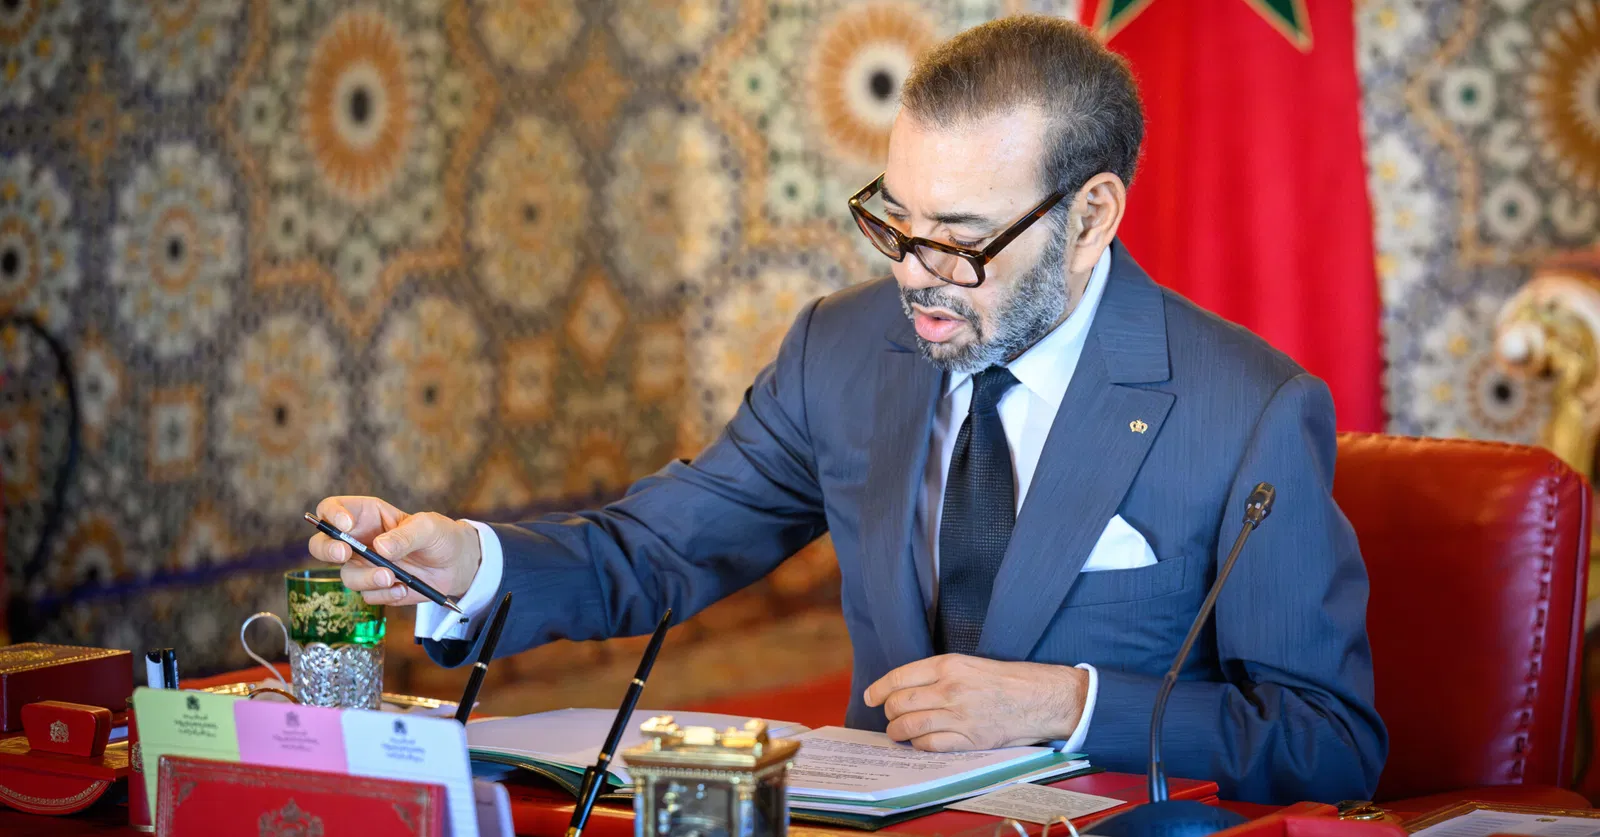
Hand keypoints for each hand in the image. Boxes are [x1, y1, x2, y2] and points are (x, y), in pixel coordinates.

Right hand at [307, 496, 481, 605]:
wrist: (457, 565)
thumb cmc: (440, 536)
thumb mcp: (428, 528)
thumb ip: (406, 535)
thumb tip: (380, 547)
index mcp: (366, 515)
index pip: (332, 509)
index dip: (331, 515)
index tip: (346, 525)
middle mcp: (359, 540)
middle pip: (321, 544)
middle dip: (327, 549)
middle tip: (345, 554)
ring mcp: (365, 566)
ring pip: (347, 575)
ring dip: (367, 578)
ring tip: (392, 577)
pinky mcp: (376, 588)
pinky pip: (368, 595)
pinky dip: (385, 594)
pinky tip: (403, 588)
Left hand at [863, 655, 1087, 750]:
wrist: (1037, 697)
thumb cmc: (1003, 680)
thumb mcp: (967, 663)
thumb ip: (936, 674)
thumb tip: (902, 688)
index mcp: (948, 665)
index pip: (899, 678)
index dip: (879, 690)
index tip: (871, 697)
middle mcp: (950, 689)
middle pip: (900, 704)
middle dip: (889, 713)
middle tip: (891, 716)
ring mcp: (959, 715)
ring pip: (910, 726)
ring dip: (898, 732)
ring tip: (899, 732)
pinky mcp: (970, 738)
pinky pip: (930, 745)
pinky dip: (919, 745)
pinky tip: (920, 742)